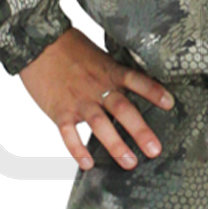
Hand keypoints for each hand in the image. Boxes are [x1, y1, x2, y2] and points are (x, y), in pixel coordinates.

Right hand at [19, 28, 174, 170]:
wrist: (37, 43)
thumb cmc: (69, 48)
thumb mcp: (99, 55)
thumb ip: (114, 73)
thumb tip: (133, 88)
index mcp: (109, 71)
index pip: (137, 81)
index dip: (154, 91)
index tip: (170, 104)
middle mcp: (97, 87)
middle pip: (123, 109)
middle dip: (140, 131)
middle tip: (155, 151)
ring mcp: (78, 100)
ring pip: (100, 125)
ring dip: (116, 146)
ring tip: (130, 163)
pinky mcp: (59, 110)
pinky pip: (69, 134)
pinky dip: (77, 150)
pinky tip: (88, 164)